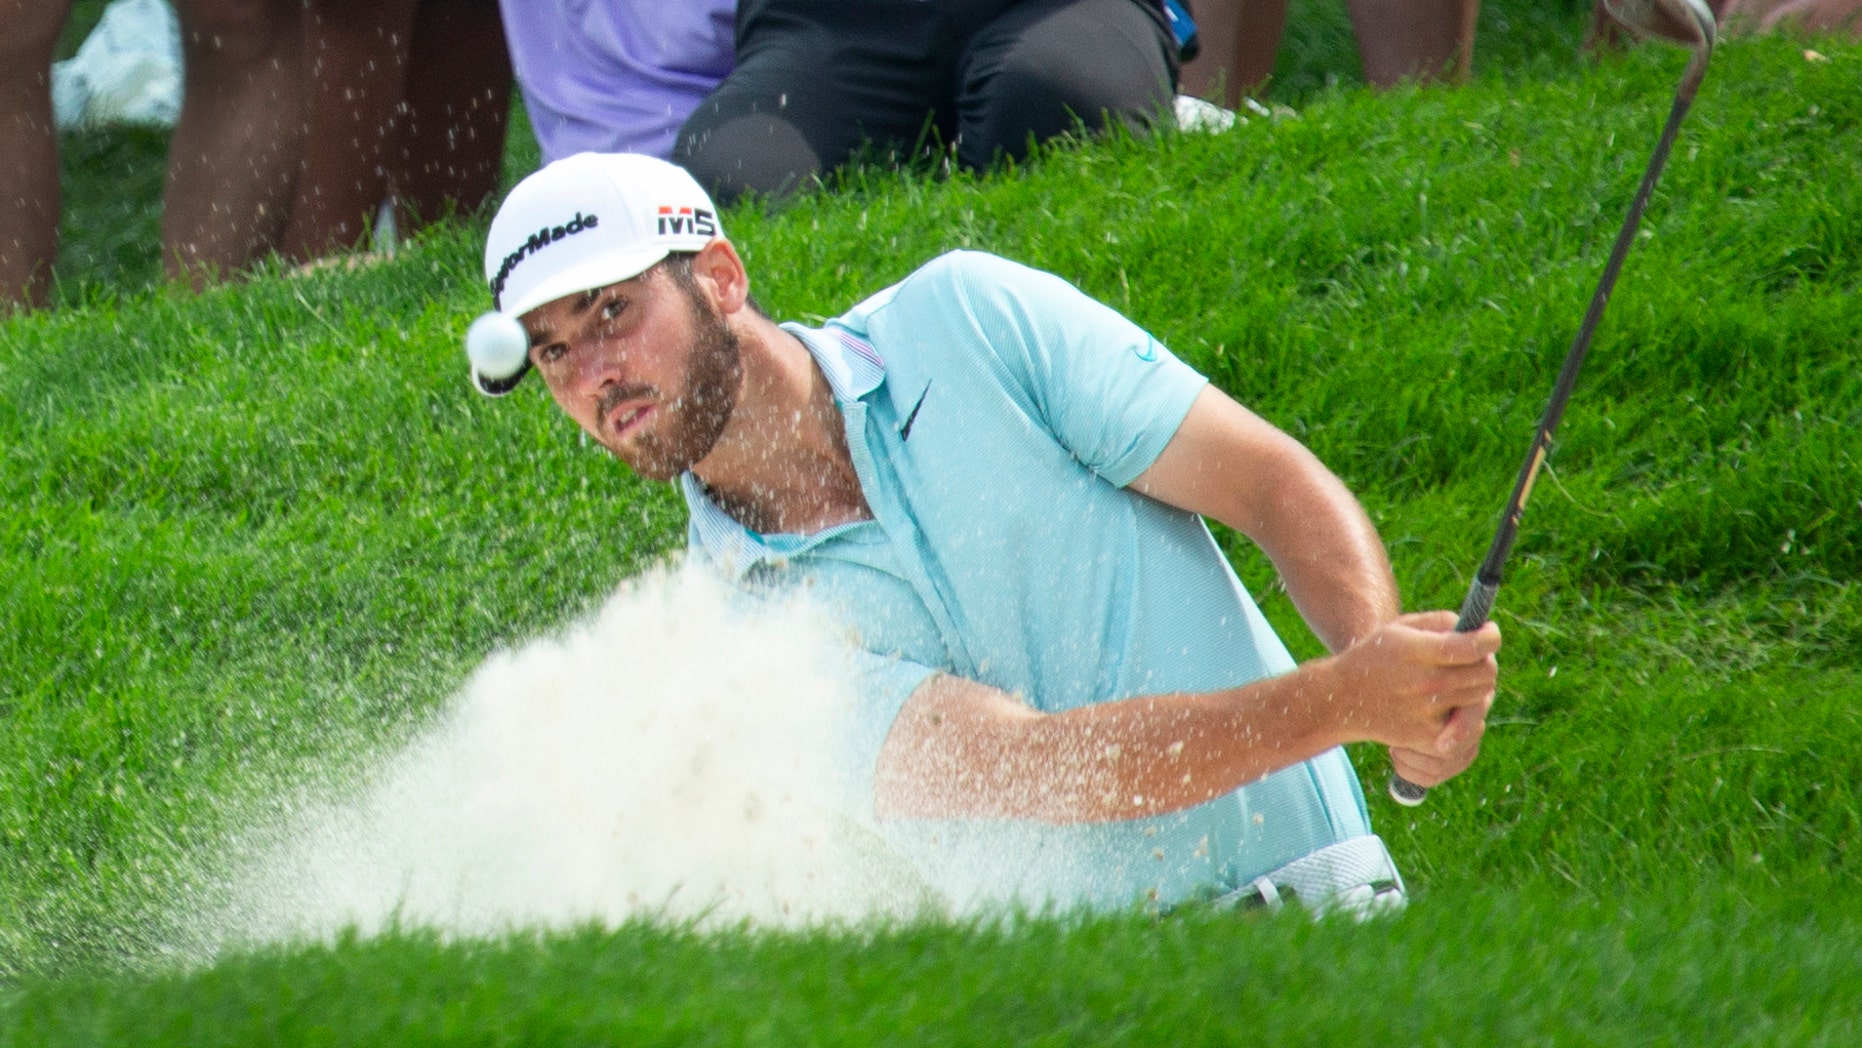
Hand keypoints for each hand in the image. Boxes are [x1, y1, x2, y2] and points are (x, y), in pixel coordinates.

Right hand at [1327, 610, 1498, 761]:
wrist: (1343, 699)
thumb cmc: (1376, 656)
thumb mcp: (1400, 627)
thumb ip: (1440, 621)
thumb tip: (1476, 628)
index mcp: (1419, 651)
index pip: (1473, 647)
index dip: (1490, 637)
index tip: (1490, 633)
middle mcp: (1426, 682)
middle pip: (1486, 673)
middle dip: (1486, 661)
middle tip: (1475, 658)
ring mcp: (1428, 712)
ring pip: (1481, 697)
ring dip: (1477, 686)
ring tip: (1460, 678)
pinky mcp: (1429, 736)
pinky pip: (1467, 723)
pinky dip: (1464, 711)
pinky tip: (1450, 701)